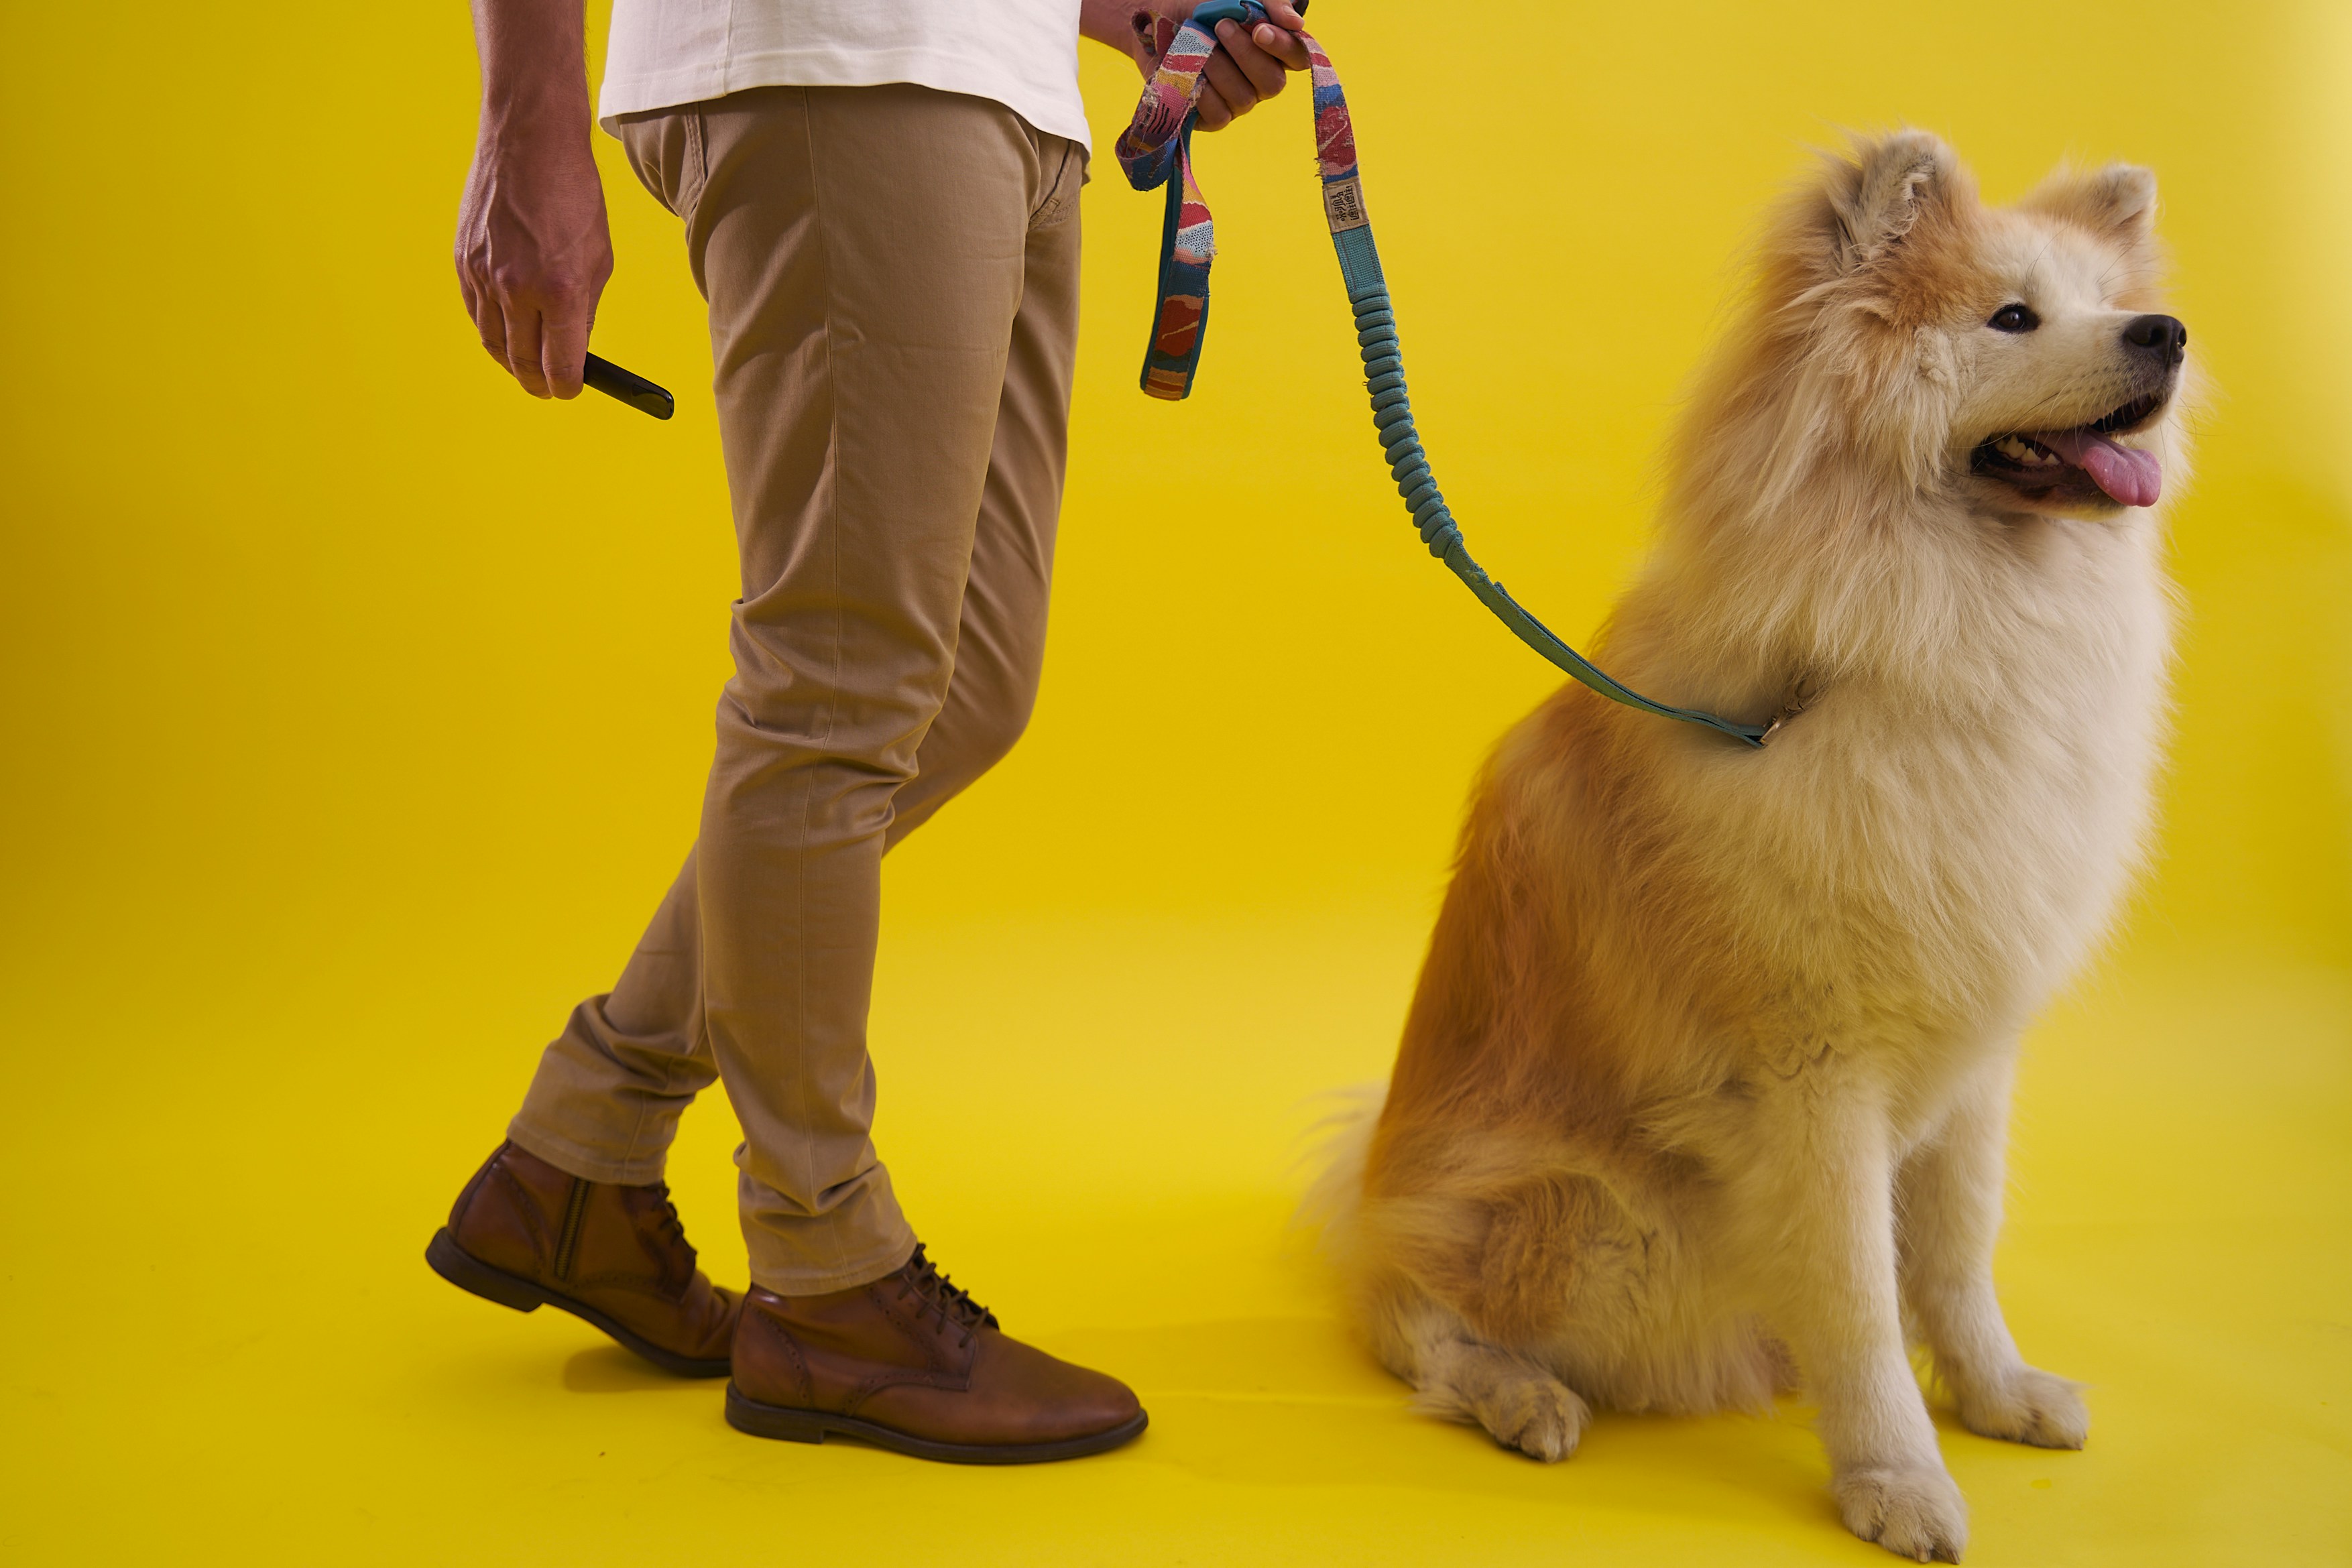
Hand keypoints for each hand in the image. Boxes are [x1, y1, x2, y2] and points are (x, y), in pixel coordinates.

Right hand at [454, 0, 610, 399]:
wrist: (529, 144)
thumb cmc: (573, 196)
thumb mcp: (598, 258)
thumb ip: (585, 309)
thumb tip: (574, 346)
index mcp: (561, 292)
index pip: (561, 366)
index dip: (568, 386)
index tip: (572, 388)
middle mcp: (517, 289)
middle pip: (522, 362)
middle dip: (538, 382)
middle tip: (547, 388)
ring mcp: (485, 276)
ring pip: (493, 342)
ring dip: (510, 362)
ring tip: (525, 368)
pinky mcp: (463, 261)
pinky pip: (475, 313)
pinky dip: (491, 330)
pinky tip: (505, 334)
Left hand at [1123, 3, 1312, 131]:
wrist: (1153, 18)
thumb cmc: (1198, 6)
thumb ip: (1269, 3)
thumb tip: (1296, 24)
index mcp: (1273, 50)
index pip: (1297, 57)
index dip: (1283, 47)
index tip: (1259, 30)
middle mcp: (1260, 80)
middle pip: (1273, 83)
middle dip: (1245, 54)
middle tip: (1220, 26)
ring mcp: (1237, 101)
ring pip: (1243, 97)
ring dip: (1218, 68)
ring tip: (1197, 45)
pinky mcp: (1212, 118)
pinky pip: (1219, 115)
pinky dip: (1203, 92)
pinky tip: (1189, 72)